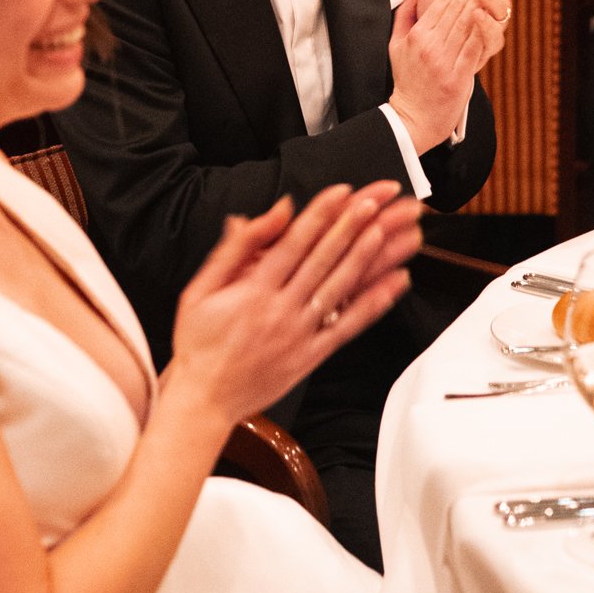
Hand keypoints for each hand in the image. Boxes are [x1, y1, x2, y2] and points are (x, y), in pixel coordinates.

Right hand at [169, 184, 420, 424]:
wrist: (204, 400)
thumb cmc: (199, 343)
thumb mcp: (201, 289)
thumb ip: (237, 248)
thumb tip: (273, 213)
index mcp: (252, 290)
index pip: (294, 243)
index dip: (321, 214)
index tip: (343, 192)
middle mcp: (280, 310)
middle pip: (322, 260)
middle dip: (350, 227)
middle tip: (375, 202)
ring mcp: (299, 334)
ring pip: (339, 289)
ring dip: (366, 258)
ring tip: (387, 232)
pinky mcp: (311, 356)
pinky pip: (348, 327)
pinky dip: (374, 304)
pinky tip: (395, 283)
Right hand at [388, 0, 486, 154]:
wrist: (414, 118)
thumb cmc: (407, 80)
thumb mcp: (396, 45)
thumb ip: (404, 14)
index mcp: (416, 36)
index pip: (439, 3)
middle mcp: (430, 46)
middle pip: (456, 10)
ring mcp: (445, 62)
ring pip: (467, 25)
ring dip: (480, 6)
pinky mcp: (458, 77)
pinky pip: (474, 48)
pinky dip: (483, 32)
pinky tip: (492, 20)